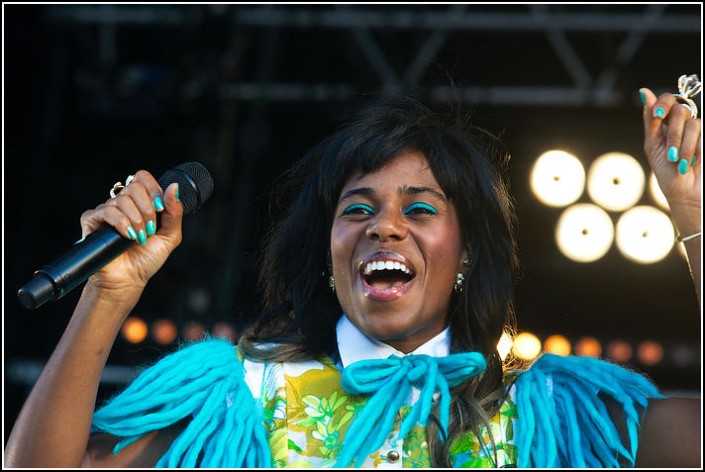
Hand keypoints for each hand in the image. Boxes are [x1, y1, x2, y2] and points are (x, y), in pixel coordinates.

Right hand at [79, 170, 182, 293]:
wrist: (129, 279)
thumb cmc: (147, 258)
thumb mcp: (170, 236)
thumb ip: (174, 213)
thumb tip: (174, 187)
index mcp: (140, 203)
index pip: (143, 178)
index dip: (153, 189)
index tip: (160, 208)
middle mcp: (123, 203)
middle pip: (134, 186)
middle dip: (147, 209)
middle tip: (150, 229)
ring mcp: (107, 211)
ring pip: (122, 200)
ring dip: (136, 220)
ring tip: (139, 238)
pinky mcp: (92, 221)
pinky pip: (105, 210)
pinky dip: (120, 222)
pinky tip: (126, 236)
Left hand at [640, 87, 701, 211]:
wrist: (686, 194)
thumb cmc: (667, 172)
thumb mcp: (654, 147)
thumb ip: (651, 121)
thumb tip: (643, 91)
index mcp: (666, 124)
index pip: (667, 100)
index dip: (663, 103)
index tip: (658, 115)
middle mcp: (684, 123)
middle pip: (680, 110)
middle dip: (673, 134)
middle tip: (670, 155)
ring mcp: (699, 130)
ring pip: (693, 123)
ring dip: (683, 146)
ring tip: (679, 164)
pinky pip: (703, 133)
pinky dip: (694, 150)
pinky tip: (690, 163)